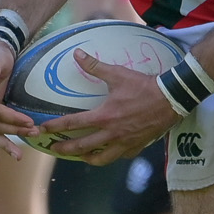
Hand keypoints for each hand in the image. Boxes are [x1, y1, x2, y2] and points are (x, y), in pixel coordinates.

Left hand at [46, 51, 178, 166]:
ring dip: (87, 158)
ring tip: (79, 156)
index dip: (54, 127)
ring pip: (101, 159)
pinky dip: (111, 156)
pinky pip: (120, 157)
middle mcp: (111, 134)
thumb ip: (95, 66)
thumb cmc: (143, 86)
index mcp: (104, 116)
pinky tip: (108, 152)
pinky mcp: (136, 146)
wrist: (171, 99)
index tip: (42, 130)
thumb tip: (77, 54)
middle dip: (64, 149)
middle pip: (82, 147)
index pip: (72, 124)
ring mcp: (124, 143)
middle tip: (53, 149)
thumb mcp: (118, 74)